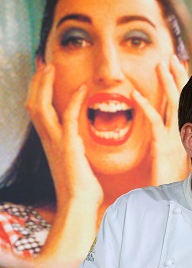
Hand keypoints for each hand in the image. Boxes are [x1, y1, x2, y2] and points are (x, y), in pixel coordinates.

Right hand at [26, 64, 102, 207]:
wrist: (79, 205)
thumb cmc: (82, 190)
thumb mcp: (76, 164)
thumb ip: (75, 149)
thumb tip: (80, 143)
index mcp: (50, 143)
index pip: (38, 110)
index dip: (38, 90)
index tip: (43, 74)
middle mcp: (48, 140)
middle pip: (33, 103)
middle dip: (37, 81)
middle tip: (43, 62)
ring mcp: (56, 143)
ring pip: (41, 106)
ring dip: (45, 84)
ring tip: (51, 66)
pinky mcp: (69, 147)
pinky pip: (68, 118)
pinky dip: (72, 101)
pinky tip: (80, 88)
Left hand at [133, 55, 189, 184]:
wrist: (179, 205)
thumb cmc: (172, 188)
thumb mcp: (176, 164)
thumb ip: (172, 150)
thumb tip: (170, 145)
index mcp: (186, 136)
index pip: (185, 105)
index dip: (183, 86)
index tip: (179, 69)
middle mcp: (184, 135)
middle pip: (183, 99)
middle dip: (178, 76)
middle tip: (173, 58)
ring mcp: (176, 140)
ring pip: (174, 104)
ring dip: (166, 82)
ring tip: (161, 63)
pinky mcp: (163, 147)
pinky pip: (154, 121)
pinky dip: (145, 105)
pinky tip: (135, 93)